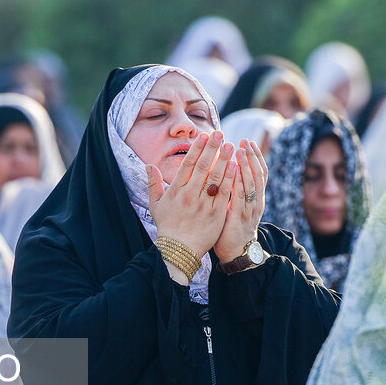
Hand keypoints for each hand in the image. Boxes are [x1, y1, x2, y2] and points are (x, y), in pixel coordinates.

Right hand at [147, 130, 237, 263]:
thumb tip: (149, 165)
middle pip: (203, 167)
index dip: (196, 149)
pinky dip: (230, 180)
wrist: (178, 250)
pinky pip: (224, 194)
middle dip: (212, 149)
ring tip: (231, 146)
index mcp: (176, 191)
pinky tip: (236, 168)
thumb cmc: (167, 226)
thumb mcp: (156, 205)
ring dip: (224, 160)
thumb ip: (153, 183)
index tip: (203, 136)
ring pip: (215, 178)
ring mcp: (203, 205)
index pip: (187, 165)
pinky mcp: (215, 214)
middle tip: (220, 134)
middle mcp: (190, 195)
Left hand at [214, 138, 266, 262]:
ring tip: (239, 151)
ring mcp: (249, 210)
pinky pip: (240, 198)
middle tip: (245, 141)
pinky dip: (238, 183)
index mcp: (256, 198)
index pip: (260, 173)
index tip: (248, 141)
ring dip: (246, 166)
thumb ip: (235, 188)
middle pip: (258, 175)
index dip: (256, 157)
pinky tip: (233, 171)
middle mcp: (256, 202)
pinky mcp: (239, 218)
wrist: (237, 253)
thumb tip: (229, 167)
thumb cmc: (233, 227)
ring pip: (251, 184)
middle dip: (252, 157)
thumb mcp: (237, 205)